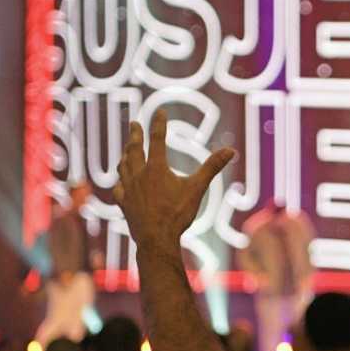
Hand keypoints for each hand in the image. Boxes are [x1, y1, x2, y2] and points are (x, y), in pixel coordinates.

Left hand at [115, 110, 234, 253]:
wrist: (156, 239)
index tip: (160, 111)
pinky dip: (121, 182)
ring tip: (126, 151)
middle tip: (134, 124)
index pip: (157, 138)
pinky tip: (121, 184)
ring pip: (124, 166)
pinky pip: (119, 188)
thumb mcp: (197, 188)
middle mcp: (139, 175)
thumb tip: (231, 151)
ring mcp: (128, 189)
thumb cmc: (177, 214)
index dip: (159, 123)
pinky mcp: (123, 203)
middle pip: (134, 149)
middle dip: (135, 134)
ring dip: (126, 155)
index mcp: (156, 168)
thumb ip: (212, 167)